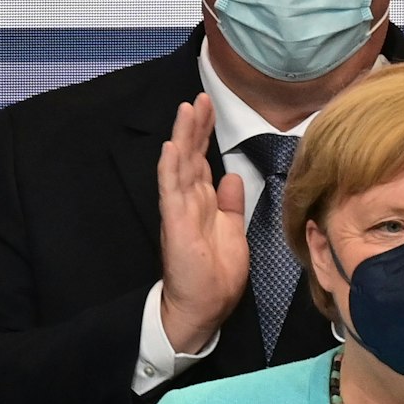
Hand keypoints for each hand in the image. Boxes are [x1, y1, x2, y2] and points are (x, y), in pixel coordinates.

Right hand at [157, 93, 247, 353]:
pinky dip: (171, 169)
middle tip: (200, 96)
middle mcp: (189, 201)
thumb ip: (231, 203)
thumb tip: (232, 175)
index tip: (209, 106)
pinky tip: (172, 148)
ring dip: (182, 137)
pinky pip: (171, 192)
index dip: (205, 133)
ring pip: (180, 166)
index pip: (202, 159)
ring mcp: (179, 211)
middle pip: (190, 155)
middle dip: (195, 125)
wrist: (203, 307)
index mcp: (203, 202)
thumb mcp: (232, 231)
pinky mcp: (175, 224)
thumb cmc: (216, 275)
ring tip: (186, 109)